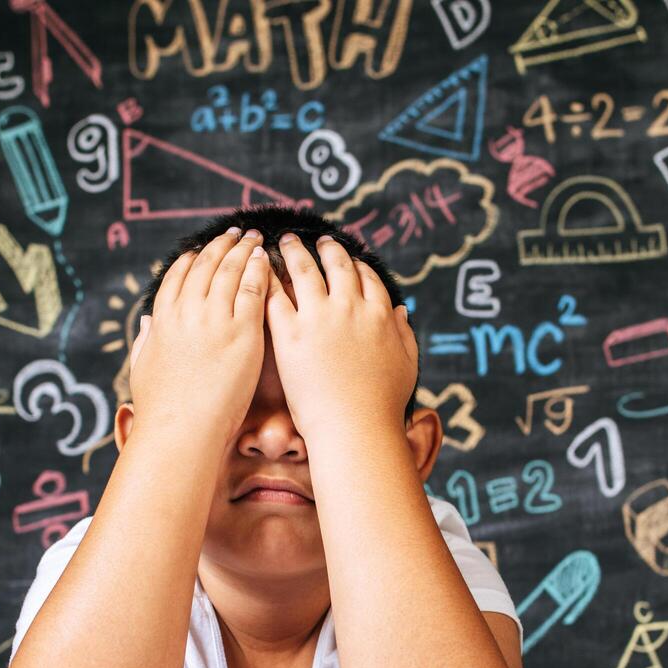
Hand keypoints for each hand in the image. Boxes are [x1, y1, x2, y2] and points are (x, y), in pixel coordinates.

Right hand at [130, 227, 268, 441]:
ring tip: (254, 238)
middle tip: (236, 233)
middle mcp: (186, 312)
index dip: (191, 258)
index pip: (177, 276)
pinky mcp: (243, 333)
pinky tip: (266, 259)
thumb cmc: (162, 410)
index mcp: (162, 319)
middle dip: (221, 245)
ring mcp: (215, 320)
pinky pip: (254, 290)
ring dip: (242, 250)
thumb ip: (146, 341)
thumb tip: (146, 324)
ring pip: (230, 271)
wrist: (181, 430)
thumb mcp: (143, 368)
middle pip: (205, 266)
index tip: (201, 248)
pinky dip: (259, 270)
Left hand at [265, 233, 416, 442]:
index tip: (348, 257)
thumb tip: (401, 311)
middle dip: (327, 248)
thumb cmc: (383, 404)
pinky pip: (275, 297)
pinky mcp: (290, 334)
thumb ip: (404, 333)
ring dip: (294, 252)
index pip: (367, 277)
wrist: (355, 428)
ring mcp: (318, 318)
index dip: (356, 264)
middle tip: (317, 240)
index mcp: (379, 314)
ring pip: (304, 271)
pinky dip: (268, 280)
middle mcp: (350, 307)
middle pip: (337, 265)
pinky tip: (260, 273)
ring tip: (285, 242)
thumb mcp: (407, 364)